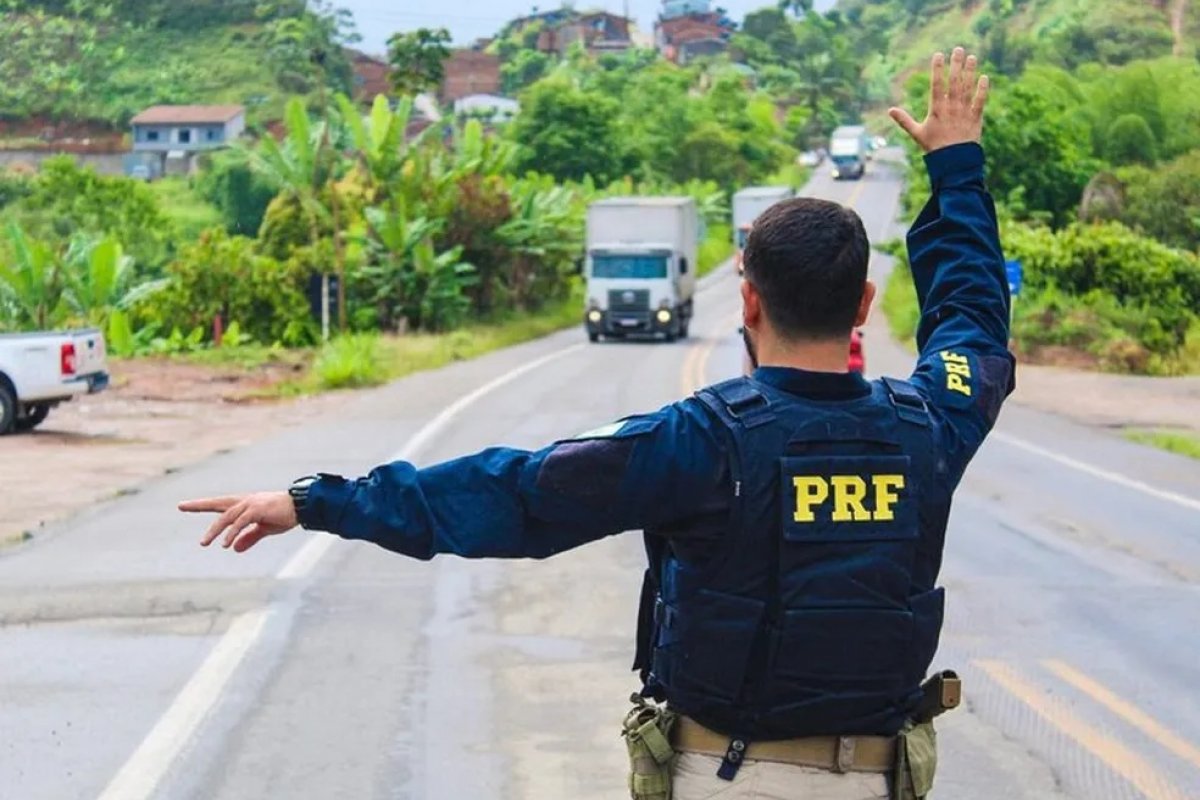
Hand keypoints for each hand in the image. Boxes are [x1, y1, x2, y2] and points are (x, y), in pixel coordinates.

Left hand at [179, 491, 298, 551]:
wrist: (302, 508)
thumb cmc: (284, 515)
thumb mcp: (264, 529)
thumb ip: (249, 538)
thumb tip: (234, 549)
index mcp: (245, 505)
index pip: (220, 505)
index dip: (203, 505)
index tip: (185, 505)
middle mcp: (245, 501)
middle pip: (218, 504)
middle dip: (199, 505)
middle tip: (182, 506)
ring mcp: (251, 504)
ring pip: (227, 517)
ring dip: (215, 530)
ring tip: (204, 543)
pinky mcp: (258, 510)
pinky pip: (241, 523)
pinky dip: (232, 533)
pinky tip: (226, 544)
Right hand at [889, 47, 988, 152]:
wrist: (953, 161)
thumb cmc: (934, 147)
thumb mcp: (917, 133)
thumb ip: (904, 120)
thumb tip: (889, 110)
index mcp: (936, 110)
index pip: (936, 85)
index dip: (937, 69)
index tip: (938, 55)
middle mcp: (951, 108)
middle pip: (954, 82)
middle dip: (956, 65)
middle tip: (958, 49)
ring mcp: (964, 112)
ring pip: (967, 88)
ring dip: (970, 72)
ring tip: (972, 57)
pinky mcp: (976, 118)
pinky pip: (980, 101)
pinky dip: (982, 89)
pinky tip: (984, 77)